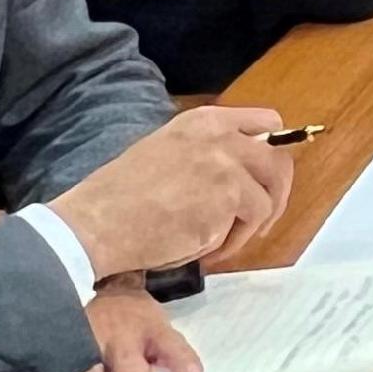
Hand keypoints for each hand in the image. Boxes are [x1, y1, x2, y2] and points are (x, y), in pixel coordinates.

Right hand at [49, 104, 295, 279]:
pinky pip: (253, 221)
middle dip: (274, 195)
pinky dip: (235, 241)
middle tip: (257, 222)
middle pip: (278, 161)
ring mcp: (228, 164)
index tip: (266, 178)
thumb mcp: (166, 153)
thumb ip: (205, 155)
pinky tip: (209, 251)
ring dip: (249, 225)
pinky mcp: (230, 196)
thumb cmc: (120, 198)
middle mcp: (221, 135)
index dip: (272, 152)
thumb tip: (242, 173)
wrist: (95, 224)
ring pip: (269, 196)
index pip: (265, 123)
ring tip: (220, 242)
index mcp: (203, 120)